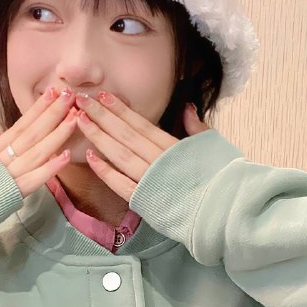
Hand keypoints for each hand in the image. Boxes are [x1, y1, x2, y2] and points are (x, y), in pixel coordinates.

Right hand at [0, 88, 77, 198]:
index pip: (21, 124)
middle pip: (32, 133)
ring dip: (57, 135)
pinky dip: (50, 167)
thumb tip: (4, 136)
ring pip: (36, 152)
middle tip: (70, 96)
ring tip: (75, 120)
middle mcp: (2, 158)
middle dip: (52, 113)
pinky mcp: (13, 193)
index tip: (53, 92)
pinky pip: (34, 179)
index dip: (38, 108)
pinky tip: (66, 156)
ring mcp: (8, 175)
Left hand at [73, 91, 210, 201]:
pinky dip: (105, 171)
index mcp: (173, 146)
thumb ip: (196, 127)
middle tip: (80, 101)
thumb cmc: (222, 178)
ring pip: (118, 155)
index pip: (140, 124)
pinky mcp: (145, 201)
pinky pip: (120, 185)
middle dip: (101, 116)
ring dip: (98, 137)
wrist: (225, 211)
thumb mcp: (214, 146)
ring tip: (80, 122)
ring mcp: (149, 181)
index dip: (120, 109)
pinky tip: (90, 158)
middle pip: (124, 135)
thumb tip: (187, 108)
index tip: (103, 96)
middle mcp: (158, 160)